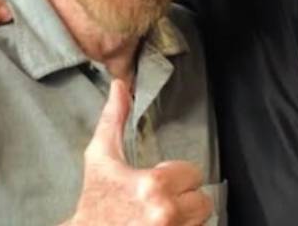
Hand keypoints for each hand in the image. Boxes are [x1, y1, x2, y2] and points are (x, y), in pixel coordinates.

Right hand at [67, 80, 212, 225]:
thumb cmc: (95, 202)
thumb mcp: (100, 158)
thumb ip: (114, 120)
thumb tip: (119, 86)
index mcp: (153, 186)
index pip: (194, 174)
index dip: (176, 177)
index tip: (155, 183)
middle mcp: (166, 213)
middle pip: (202, 201)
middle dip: (184, 200)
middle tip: (159, 202)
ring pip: (200, 221)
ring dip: (184, 218)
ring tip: (158, 217)